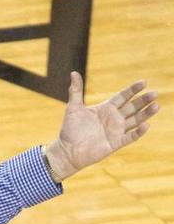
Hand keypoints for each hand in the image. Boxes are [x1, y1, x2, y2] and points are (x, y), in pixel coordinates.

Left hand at [44, 71, 158, 180]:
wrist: (67, 151)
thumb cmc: (70, 130)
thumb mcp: (73, 108)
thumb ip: (76, 91)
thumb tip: (74, 73)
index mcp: (106, 108)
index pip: (123, 97)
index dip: (133, 90)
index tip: (144, 82)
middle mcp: (114, 119)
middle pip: (133, 107)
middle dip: (143, 100)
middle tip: (154, 93)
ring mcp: (116, 131)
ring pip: (135, 121)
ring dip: (145, 114)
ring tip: (156, 106)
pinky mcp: (115, 143)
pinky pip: (130, 137)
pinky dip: (138, 132)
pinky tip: (146, 125)